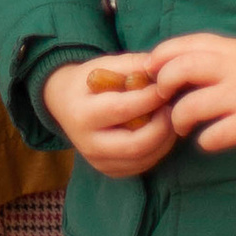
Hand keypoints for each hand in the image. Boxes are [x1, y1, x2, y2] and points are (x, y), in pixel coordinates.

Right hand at [43, 56, 178, 177]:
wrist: (63, 103)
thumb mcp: (103, 64)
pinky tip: (160, 131)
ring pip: (143, 159)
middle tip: (173, 108)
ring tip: (170, 117)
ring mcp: (99, 162)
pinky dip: (157, 150)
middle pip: (136, 144)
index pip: (123, 110)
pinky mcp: (109, 171)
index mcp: (82, 114)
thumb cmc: (87, 81)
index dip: (150, 99)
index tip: (166, 87)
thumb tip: (164, 68)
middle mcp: (88, 144)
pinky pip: (142, 166)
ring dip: (164, 139)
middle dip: (162, 126)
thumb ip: (132, 64)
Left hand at [148, 33, 235, 150]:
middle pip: (180, 70)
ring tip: (181, 126)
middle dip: (162, 86)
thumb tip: (177, 66)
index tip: (149, 72)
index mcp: (227, 48)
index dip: (159, 58)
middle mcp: (230, 68)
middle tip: (162, 100)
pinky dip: (205, 141)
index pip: (181, 45)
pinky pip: (216, 134)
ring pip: (192, 106)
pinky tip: (207, 141)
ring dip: (179, 119)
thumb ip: (214, 57)